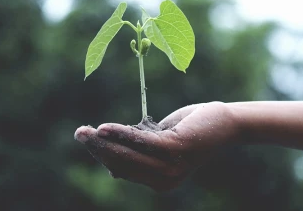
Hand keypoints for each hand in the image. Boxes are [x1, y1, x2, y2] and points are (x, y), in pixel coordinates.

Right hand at [74, 102, 238, 190]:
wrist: (223, 122)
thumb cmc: (190, 130)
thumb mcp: (160, 143)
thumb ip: (140, 153)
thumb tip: (112, 167)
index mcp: (159, 180)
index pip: (123, 169)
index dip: (103, 155)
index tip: (88, 140)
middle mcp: (164, 180)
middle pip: (122, 164)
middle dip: (97, 149)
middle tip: (79, 133)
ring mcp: (170, 167)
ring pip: (128, 155)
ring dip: (104, 142)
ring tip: (85, 131)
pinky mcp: (176, 149)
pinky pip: (141, 142)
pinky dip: (121, 134)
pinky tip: (104, 128)